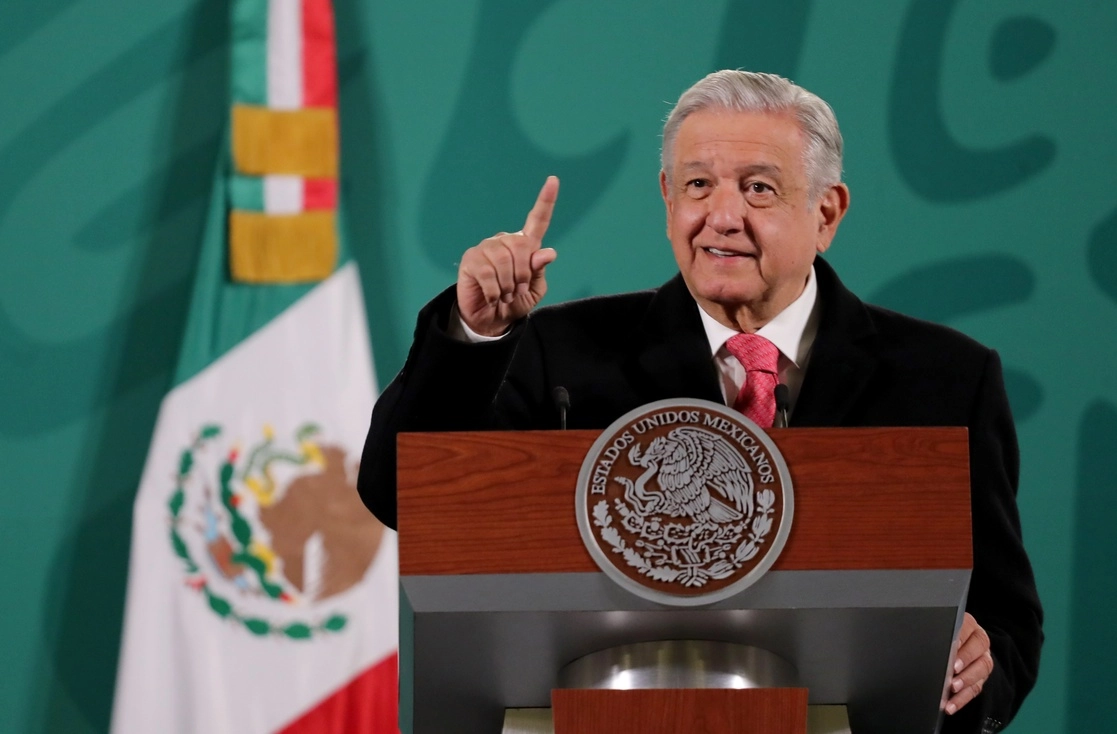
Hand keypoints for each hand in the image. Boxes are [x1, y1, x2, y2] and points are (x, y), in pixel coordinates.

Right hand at [457, 176, 559, 335]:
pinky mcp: (471, 259)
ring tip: (505, 295)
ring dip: (508, 286)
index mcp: (525, 245)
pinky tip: (493, 296)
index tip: (554, 180)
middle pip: (521, 247)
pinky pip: (487, 273)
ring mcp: (486, 248)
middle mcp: (505, 241)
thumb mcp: (533, 290)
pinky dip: (495, 292)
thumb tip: (547, 253)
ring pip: (504, 261)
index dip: (546, 201)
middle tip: (516, 291)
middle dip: (523, 275)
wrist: (491, 320)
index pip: (538, 220)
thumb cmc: (514, 302)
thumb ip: (539, 271)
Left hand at [945, 613, 993, 714]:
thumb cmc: (943, 635)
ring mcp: (982, 660)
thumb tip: (919, 640)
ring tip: (952, 689)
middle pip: (978, 650)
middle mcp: (979, 642)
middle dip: (965, 660)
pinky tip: (951, 705)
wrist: (957, 646)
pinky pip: (975, 689)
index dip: (960, 638)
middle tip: (952, 670)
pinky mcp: (981, 679)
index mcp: (969, 626)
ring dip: (966, 681)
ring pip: (981, 670)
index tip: (951, 646)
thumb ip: (935, 633)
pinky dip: (962, 699)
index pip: (968, 627)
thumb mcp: (940, 630)